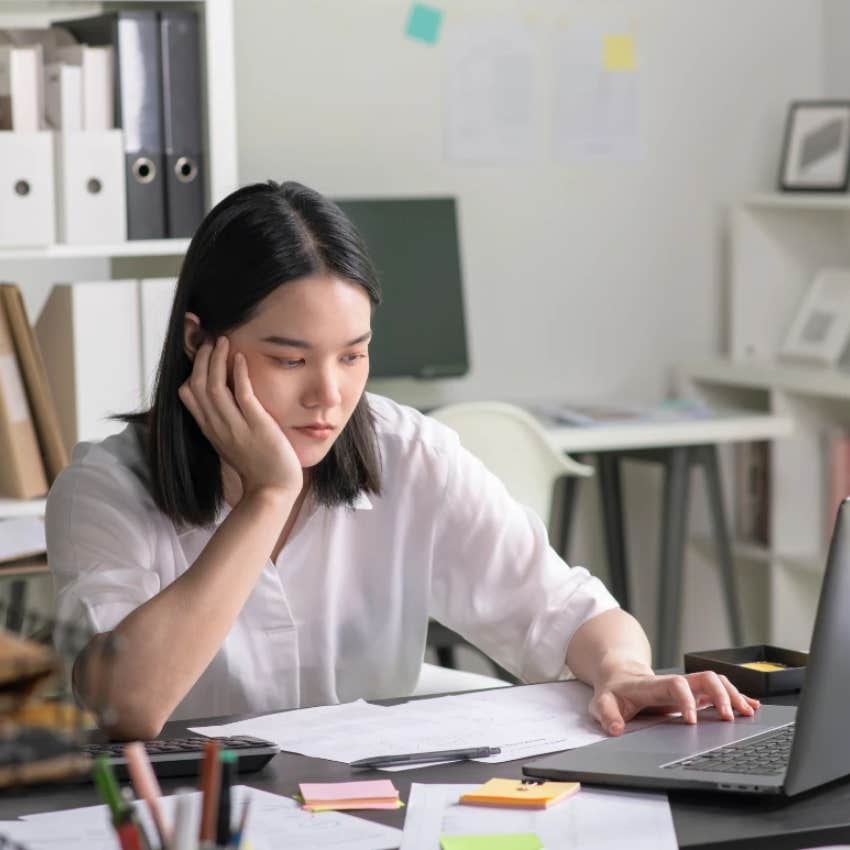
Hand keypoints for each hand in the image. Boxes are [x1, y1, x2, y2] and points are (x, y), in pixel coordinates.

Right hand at [178, 336, 302, 498]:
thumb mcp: (233, 442)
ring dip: (217, 360)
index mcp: (211, 430)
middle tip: (211, 339)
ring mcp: (235, 427)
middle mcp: (218, 427)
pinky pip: (242, 395)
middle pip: (197, 385)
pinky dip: (239, 374)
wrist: (272, 490)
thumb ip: (225, 423)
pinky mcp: (256, 426)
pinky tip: (242, 358)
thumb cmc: (258, 466)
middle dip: (202, 359)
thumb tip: (226, 402)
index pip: (187, 395)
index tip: (201, 353)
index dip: (191, 370)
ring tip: (224, 341)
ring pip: (214, 387)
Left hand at [590, 665, 760, 735]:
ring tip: (748, 713)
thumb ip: (607, 715)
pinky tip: (751, 707)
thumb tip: (615, 729)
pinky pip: (718, 690)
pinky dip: (736, 696)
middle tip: (729, 717)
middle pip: (704, 677)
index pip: (674, 684)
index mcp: (653, 685)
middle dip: (721, 694)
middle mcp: (673, 682)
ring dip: (733, 695)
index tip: (692, 721)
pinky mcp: (693, 692)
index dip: (686, 700)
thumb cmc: (614, 690)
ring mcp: (685, 686)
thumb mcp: (602, 702)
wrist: (619, 673)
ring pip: (715, 681)